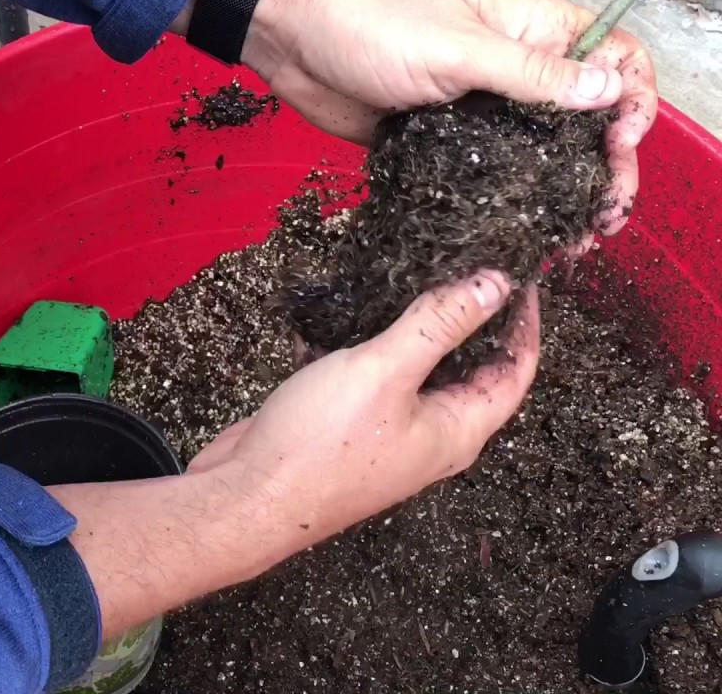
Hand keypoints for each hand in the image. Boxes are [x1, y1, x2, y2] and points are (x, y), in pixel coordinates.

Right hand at [51, 273, 537, 638]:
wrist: (248, 497)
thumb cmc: (319, 447)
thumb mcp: (384, 371)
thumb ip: (439, 324)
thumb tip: (494, 286)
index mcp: (456, 430)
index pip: (512, 372)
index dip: (521, 325)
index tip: (517, 278)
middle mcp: (429, 437)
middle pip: (470, 373)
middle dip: (474, 323)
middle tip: (468, 271)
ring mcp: (387, 436)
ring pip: (419, 375)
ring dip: (421, 332)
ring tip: (416, 284)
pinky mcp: (346, 430)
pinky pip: (375, 381)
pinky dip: (374, 348)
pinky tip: (355, 320)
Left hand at [237, 0, 657, 236]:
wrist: (295, 44)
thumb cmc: (368, 21)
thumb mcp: (456, 47)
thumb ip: (529, 74)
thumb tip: (604, 91)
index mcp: (530, 29)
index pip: (611, 58)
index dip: (629, 99)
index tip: (621, 143)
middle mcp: (512, 69)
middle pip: (582, 119)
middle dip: (602, 167)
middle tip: (603, 216)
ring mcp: (479, 109)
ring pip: (537, 155)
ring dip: (559, 196)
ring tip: (571, 240)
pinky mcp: (444, 143)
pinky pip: (487, 175)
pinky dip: (507, 205)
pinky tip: (519, 237)